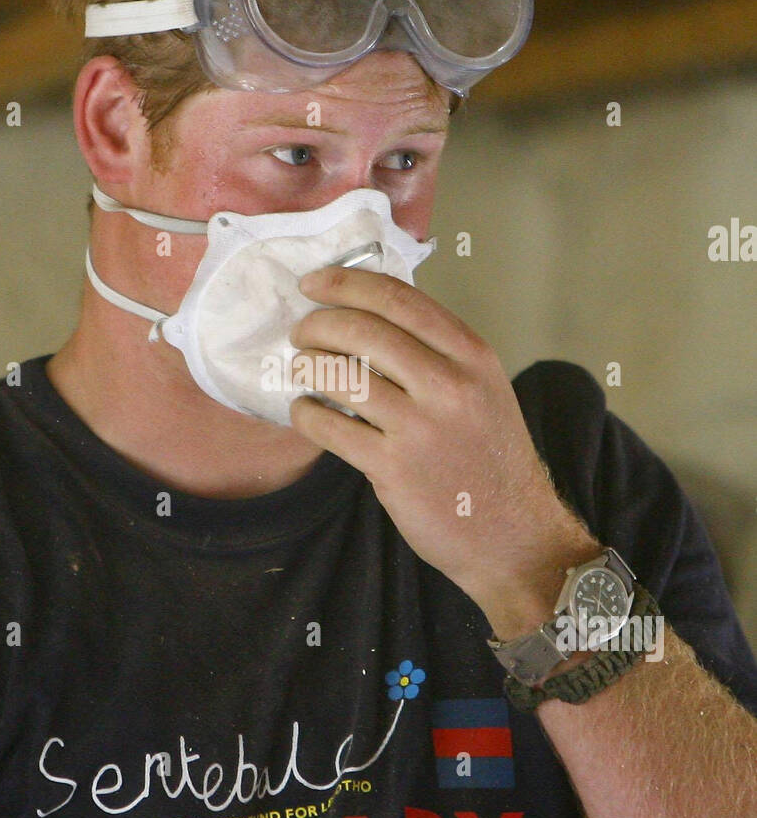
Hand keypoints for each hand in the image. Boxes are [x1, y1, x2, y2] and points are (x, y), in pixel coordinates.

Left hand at [288, 266, 601, 638]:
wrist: (515, 536)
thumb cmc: (490, 459)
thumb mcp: (484, 389)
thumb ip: (438, 352)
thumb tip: (369, 314)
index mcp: (472, 356)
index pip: (398, 298)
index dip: (346, 283)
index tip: (314, 282)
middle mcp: (450, 385)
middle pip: (362, 330)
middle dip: (318, 324)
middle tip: (302, 331)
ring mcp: (421, 428)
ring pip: (340, 375)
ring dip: (308, 365)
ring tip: (301, 370)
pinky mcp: (393, 469)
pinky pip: (329, 427)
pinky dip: (306, 414)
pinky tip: (306, 412)